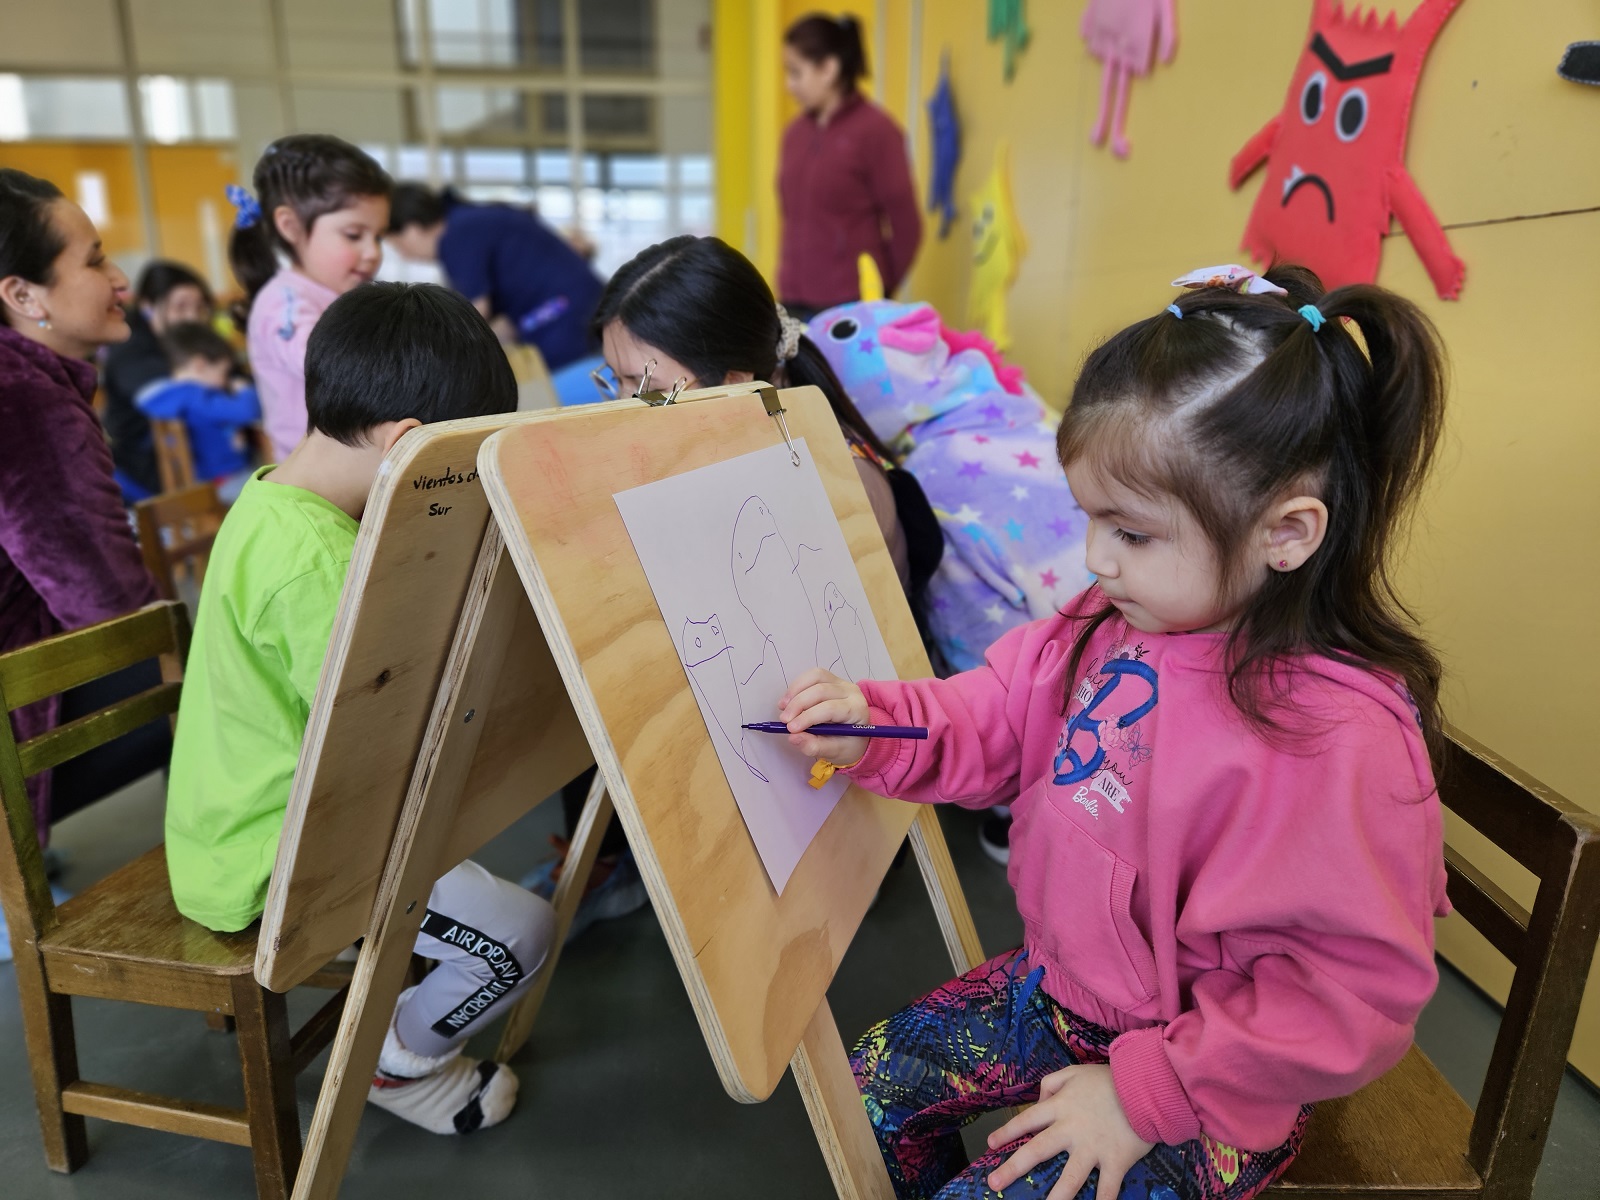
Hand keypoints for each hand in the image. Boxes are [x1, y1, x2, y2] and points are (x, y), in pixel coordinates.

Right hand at [778, 668, 869, 765]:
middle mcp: (851, 692)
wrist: (856, 734)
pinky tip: (788, 700)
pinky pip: (812, 676)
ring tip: (782, 707)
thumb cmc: (847, 744)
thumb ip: (815, 746)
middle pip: (821, 690)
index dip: (808, 717)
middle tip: (784, 720)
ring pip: (815, 677)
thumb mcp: (835, 752)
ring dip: (795, 691)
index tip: (791, 729)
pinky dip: (797, 686)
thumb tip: (793, 738)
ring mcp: (841, 682)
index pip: (830, 708)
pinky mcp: (831, 679)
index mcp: (856, 710)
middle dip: (798, 705)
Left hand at [986, 1065, 1153, 1198]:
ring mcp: (1093, 1148)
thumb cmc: (1109, 1079)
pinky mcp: (1116, 1161)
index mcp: (1060, 1107)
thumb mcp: (1075, 1072)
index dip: (1006, 1132)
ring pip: (1069, 1178)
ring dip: (1055, 1198)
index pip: (1026, 1121)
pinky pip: (1107, 1189)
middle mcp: (1071, 1130)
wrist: (1146, 1085)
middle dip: (1013, 1168)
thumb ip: (1052, 1084)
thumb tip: (1038, 1101)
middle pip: (1037, 1151)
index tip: (991, 1144)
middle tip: (994, 1182)